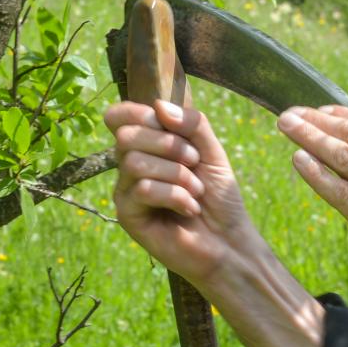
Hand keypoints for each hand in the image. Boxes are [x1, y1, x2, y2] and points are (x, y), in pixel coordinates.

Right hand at [102, 98, 257, 289]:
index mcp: (147, 146)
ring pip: (135, 162)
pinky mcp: (128, 215)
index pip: (119, 116)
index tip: (170, 126)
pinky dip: (175, 196)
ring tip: (196, 191)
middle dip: (170, 145)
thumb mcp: (211, 151)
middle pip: (126, 136)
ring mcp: (125, 191)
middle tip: (195, 163)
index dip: (139, 113)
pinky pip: (143, 189)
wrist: (229, 240)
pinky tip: (189, 209)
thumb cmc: (219, 197)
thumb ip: (191, 123)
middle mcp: (129, 165)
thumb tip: (157, 106)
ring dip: (177, 174)